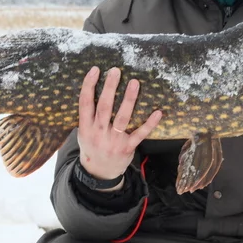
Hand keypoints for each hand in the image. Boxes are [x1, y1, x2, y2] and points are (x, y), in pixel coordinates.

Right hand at [77, 66, 161, 181]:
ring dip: (129, 100)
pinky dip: (150, 124)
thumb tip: (94, 88)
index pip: (85, 103)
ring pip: (122, 118)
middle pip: (104, 107)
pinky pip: (140, 134)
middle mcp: (99, 133)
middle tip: (115, 71)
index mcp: (86, 127)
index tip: (95, 69)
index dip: (89, 86)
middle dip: (109, 88)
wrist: (99, 173)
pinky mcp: (127, 148)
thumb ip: (88, 115)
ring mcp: (114, 141)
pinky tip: (158, 112)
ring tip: (134, 82)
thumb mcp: (83, 132)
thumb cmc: (92, 146)